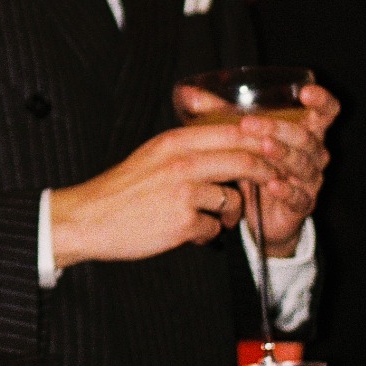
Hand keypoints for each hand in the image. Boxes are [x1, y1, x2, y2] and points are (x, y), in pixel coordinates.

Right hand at [50, 122, 286, 265]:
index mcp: (175, 141)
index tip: (276, 149)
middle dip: (266, 173)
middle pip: (244, 159)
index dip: (261, 139)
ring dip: (232, 213)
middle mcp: (182, 162)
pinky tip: (189, 233)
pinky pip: (214, 229)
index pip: (233, 131)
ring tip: (217, 219)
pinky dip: (207, 234)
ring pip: (232, 199)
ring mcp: (184, 192)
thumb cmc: (122, 189)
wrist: (89, 218)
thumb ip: (186, 148)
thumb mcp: (153, 155)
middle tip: (273, 183)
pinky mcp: (182, 222)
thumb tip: (225, 146)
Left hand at [172, 81, 337, 258]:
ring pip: (304, 164)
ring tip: (263, 147)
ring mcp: (311, 180)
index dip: (321, 100)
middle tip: (250, 123)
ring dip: (283, 154)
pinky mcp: (303, 204)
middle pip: (307, 137)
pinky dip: (287, 190)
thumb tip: (187, 93)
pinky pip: (300, 196)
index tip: (306, 91)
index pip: (326, 112)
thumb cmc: (254, 164)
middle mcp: (314, 154)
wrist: (259, 213)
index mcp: (305, 130)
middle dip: (280, 128)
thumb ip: (218, 113)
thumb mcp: (238, 137)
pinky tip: (273, 184)